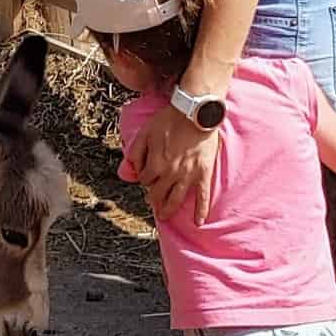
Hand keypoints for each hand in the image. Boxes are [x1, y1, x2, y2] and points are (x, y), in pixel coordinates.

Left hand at [128, 104, 219, 223]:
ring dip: (168, 210)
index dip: (144, 178)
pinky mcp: (203, 174)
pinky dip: (201, 210)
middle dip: (153, 198)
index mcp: (155, 164)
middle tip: (153, 201)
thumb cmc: (169, 120)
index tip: (147, 175)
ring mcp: (188, 176)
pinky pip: (202, 196)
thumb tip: (132, 167)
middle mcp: (170, 174)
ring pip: (176, 200)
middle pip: (157, 193)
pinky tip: (198, 222)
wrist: (195, 113)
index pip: (145, 180)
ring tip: (164, 216)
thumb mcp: (145, 132)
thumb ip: (136, 152)